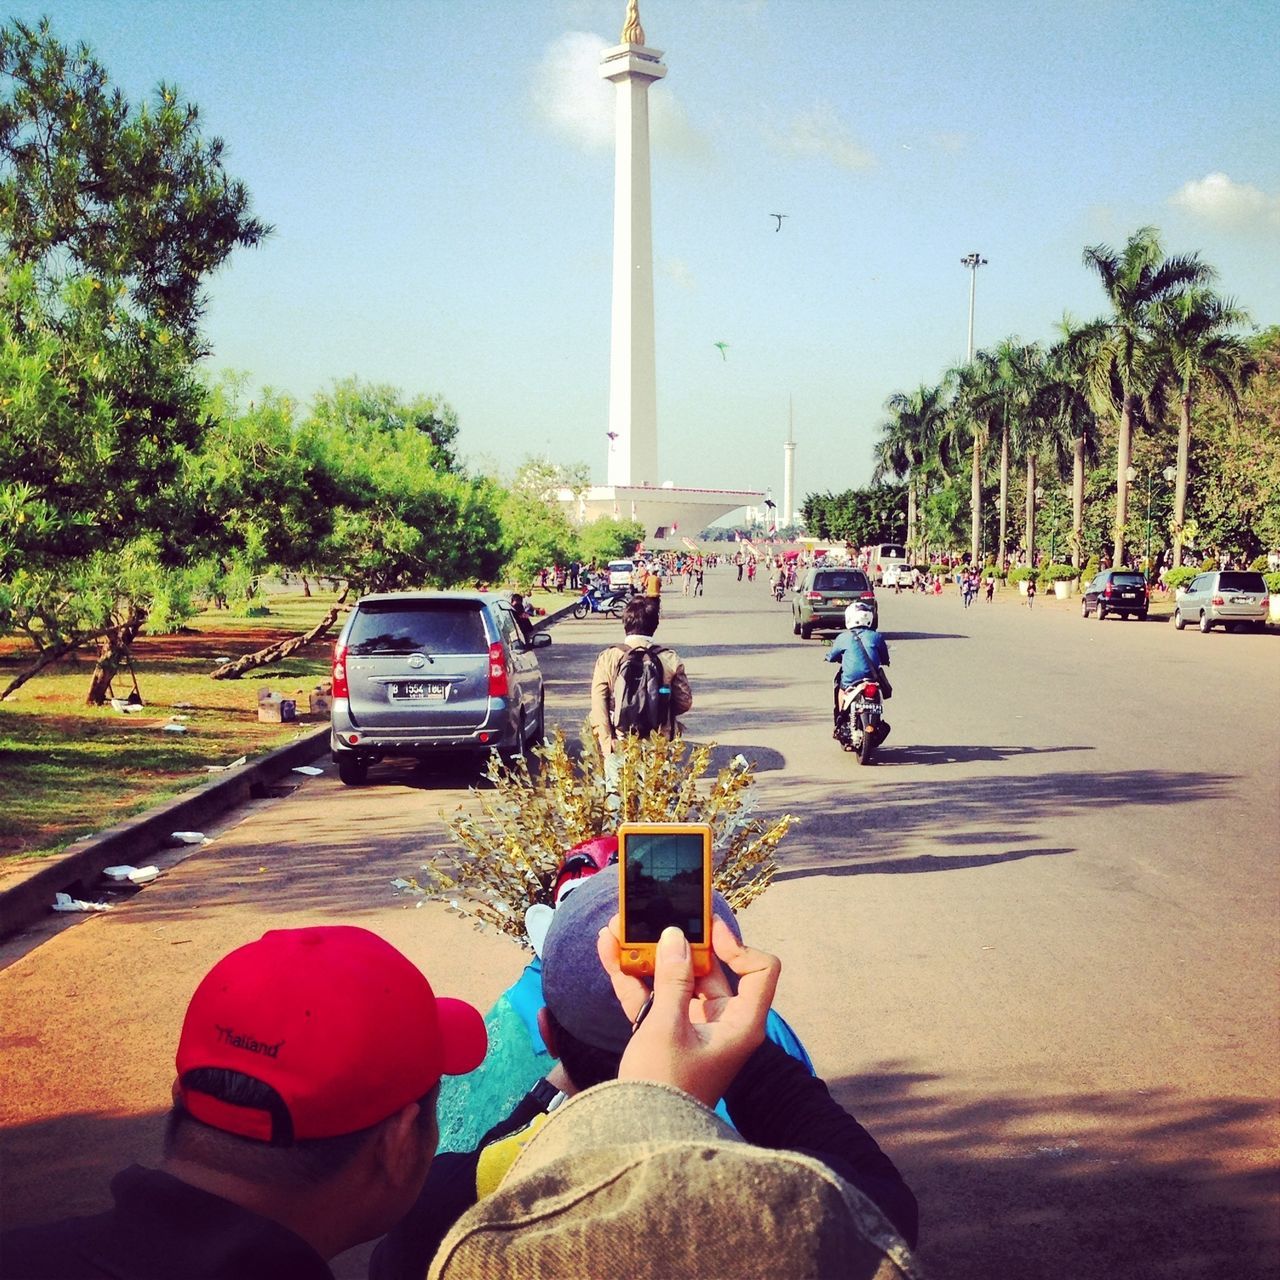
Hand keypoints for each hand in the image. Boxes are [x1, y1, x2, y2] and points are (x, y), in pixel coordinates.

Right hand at [597, 915, 780, 1106]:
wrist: (640, 1140)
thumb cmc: (665, 1087)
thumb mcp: (667, 1027)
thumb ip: (672, 979)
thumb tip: (675, 936)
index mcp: (739, 1023)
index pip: (760, 971)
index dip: (738, 946)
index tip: (708, 932)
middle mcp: (721, 1022)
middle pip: (708, 969)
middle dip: (678, 941)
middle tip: (653, 915)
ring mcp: (692, 1028)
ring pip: (674, 979)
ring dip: (647, 954)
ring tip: (620, 926)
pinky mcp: (665, 1034)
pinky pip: (652, 996)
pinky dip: (633, 976)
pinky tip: (608, 950)